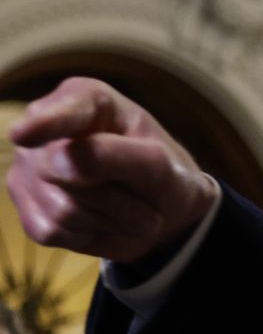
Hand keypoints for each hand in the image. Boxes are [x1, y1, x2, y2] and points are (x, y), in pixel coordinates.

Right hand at [6, 77, 217, 263]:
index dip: (47, 124)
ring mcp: (29, 168)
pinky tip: (102, 220)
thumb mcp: (160, 164)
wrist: (164, 213)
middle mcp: (46, 127)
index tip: (26, 134)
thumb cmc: (166, 175)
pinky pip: (50, 230)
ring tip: (131, 208)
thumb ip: (116, 154)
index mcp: (86, 99)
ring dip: (110, 217)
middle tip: (145, 195)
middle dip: (114, 195)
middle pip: (63, 171)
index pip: (64, 111)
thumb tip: (60, 160)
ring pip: (61, 207)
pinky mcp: (26, 206)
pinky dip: (87, 234)